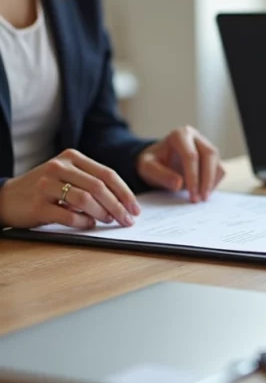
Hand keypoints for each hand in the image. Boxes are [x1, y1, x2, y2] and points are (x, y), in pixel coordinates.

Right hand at [0, 149, 139, 228]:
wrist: (6, 197)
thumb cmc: (46, 190)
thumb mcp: (68, 177)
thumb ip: (92, 183)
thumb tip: (125, 204)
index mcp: (71, 158)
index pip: (107, 174)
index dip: (125, 193)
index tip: (135, 209)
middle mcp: (58, 167)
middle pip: (99, 187)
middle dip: (118, 206)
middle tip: (127, 220)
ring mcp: (45, 185)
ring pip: (86, 200)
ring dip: (103, 214)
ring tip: (108, 221)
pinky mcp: (37, 204)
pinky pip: (69, 215)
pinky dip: (84, 222)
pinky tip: (89, 224)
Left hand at [136, 126, 224, 202]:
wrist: (158, 161)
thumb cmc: (153, 163)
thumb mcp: (147, 168)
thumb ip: (160, 174)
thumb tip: (178, 184)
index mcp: (179, 135)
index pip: (191, 155)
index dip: (193, 176)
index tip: (191, 194)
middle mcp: (196, 137)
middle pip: (209, 156)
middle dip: (206, 180)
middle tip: (200, 199)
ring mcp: (206, 146)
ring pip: (217, 163)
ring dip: (212, 183)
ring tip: (201, 198)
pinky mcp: (212, 157)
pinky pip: (220, 170)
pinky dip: (214, 183)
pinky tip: (202, 193)